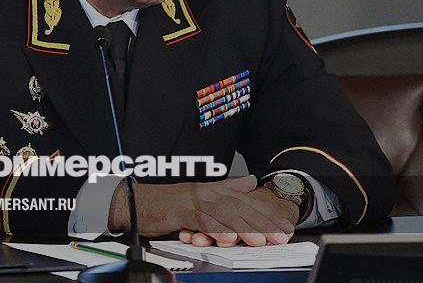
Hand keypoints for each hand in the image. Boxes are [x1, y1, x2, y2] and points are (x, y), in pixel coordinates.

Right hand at [107, 176, 296, 246]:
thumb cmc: (169, 203)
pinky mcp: (181, 211)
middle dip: (262, 223)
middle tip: (280, 236)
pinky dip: (216, 229)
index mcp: (215, 190)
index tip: (284, 227)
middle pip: (240, 207)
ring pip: (224, 214)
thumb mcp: (202, 196)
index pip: (246, 201)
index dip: (267, 214)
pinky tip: (228, 236)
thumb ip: (227, 188)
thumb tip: (251, 181)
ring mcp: (194, 201)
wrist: (137, 201)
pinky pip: (202, 221)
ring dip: (244, 227)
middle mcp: (208, 193)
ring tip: (260, 240)